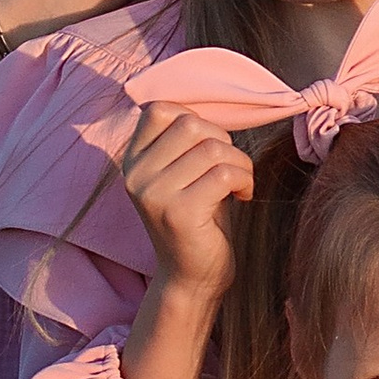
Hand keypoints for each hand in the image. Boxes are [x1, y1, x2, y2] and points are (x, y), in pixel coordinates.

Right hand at [120, 100, 251, 301]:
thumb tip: (217, 100)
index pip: (160, 109)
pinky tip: (243, 197)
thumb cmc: (198, 219)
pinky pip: (224, 174)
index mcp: (133, 160)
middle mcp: (136, 174)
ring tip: (238, 184)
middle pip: (191, 124)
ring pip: (212, 148)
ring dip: (239, 164)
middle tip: (229, 168)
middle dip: (223, 141)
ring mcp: (153, 194)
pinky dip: (245, 180)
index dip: (195, 120)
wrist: (192, 278)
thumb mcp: (184, 172)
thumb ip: (187, 141)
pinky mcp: (178, 213)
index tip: (208, 147)